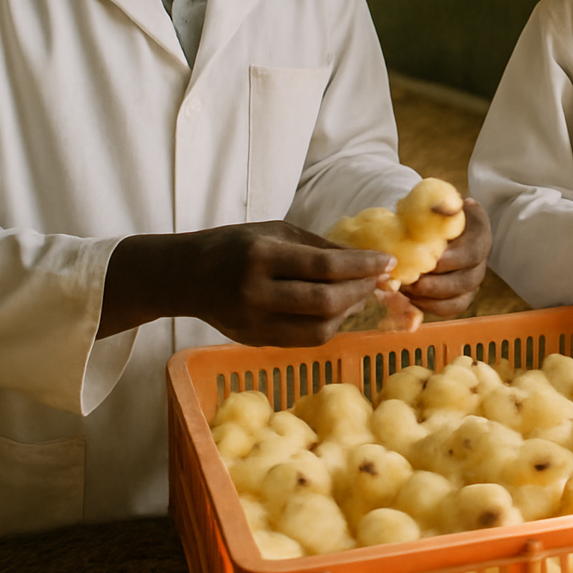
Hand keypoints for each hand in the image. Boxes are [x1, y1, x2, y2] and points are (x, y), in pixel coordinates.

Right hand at [100, 221, 394, 346]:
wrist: (186, 276)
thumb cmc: (236, 245)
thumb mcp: (276, 232)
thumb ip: (320, 246)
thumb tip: (366, 258)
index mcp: (260, 256)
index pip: (324, 266)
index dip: (361, 266)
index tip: (387, 262)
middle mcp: (255, 293)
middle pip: (325, 302)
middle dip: (361, 291)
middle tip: (378, 279)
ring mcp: (254, 322)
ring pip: (319, 329)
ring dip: (349, 311)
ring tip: (361, 292)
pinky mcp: (255, 341)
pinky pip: (304, 340)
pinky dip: (329, 325)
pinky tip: (339, 309)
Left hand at [401, 198, 490, 317]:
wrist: (428, 224)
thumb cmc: (431, 210)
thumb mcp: (435, 199)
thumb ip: (440, 202)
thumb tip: (442, 206)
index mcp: (479, 234)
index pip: (474, 251)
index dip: (454, 260)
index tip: (432, 259)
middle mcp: (480, 260)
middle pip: (468, 280)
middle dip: (439, 285)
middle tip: (413, 282)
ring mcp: (471, 280)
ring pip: (460, 300)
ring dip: (432, 299)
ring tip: (407, 291)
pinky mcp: (460, 296)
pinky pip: (449, 309)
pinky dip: (429, 308)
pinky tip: (410, 299)